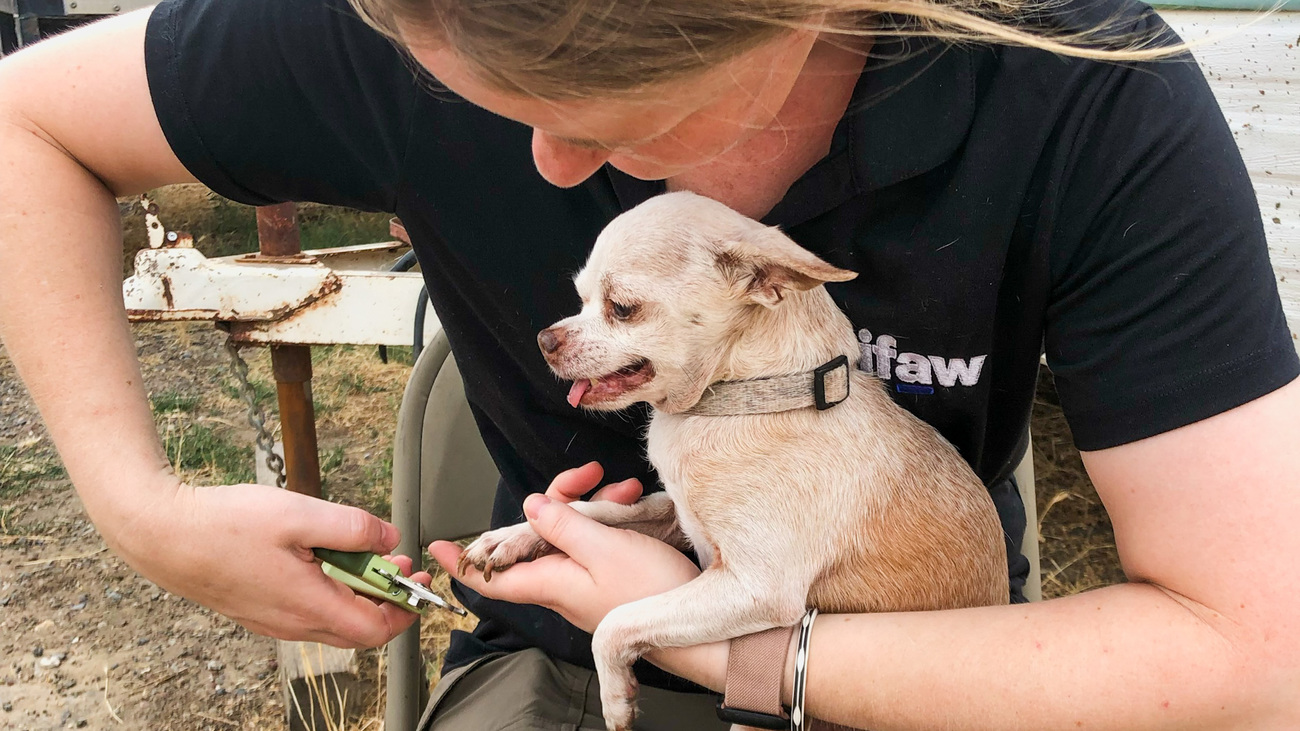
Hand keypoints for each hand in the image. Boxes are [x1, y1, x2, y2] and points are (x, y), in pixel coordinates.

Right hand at [110, 476, 428, 648]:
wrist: (161, 535)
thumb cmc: (224, 525)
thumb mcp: (301, 515)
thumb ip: (353, 528)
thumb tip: (389, 539)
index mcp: (309, 606)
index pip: (376, 630)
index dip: (404, 609)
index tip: (415, 580)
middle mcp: (292, 623)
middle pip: (356, 629)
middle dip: (384, 597)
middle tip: (393, 562)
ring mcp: (272, 620)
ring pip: (330, 618)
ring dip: (353, 589)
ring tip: (356, 549)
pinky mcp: (257, 609)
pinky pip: (305, 609)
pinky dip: (326, 587)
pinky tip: (318, 552)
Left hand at [430, 462, 700, 632]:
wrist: (698, 627)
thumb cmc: (652, 594)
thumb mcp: (604, 549)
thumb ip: (563, 526)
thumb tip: (531, 506)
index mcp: (550, 582)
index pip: (491, 576)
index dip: (463, 561)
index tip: (437, 547)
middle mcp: (561, 584)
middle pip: (535, 538)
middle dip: (556, 501)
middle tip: (585, 477)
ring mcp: (584, 583)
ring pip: (568, 535)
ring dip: (591, 507)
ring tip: (624, 492)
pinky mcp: (608, 579)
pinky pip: (594, 544)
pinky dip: (609, 522)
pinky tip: (633, 507)